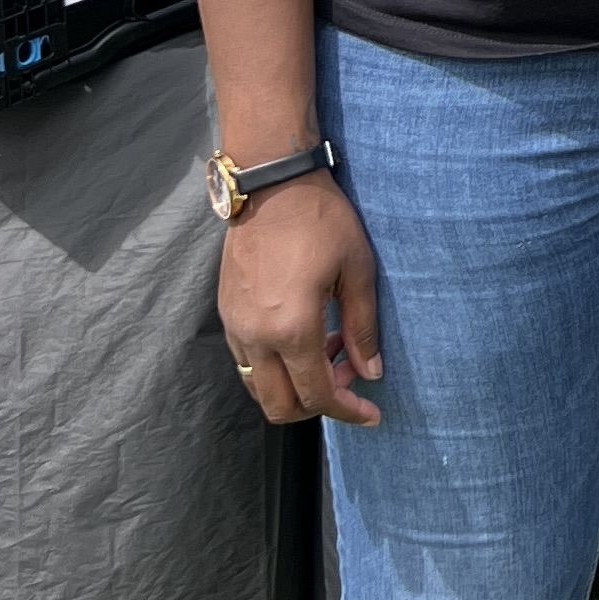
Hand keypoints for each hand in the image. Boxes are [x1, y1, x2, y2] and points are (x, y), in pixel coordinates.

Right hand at [218, 174, 384, 423]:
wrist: (272, 185)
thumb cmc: (322, 222)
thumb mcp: (357, 271)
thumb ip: (362, 328)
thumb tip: (371, 373)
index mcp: (292, 329)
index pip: (317, 396)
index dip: (348, 412)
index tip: (372, 414)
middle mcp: (256, 337)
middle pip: (280, 406)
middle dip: (319, 406)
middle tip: (349, 378)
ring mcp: (235, 327)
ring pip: (260, 388)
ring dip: (295, 386)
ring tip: (330, 351)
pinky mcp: (227, 314)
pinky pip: (248, 362)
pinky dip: (276, 366)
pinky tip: (304, 335)